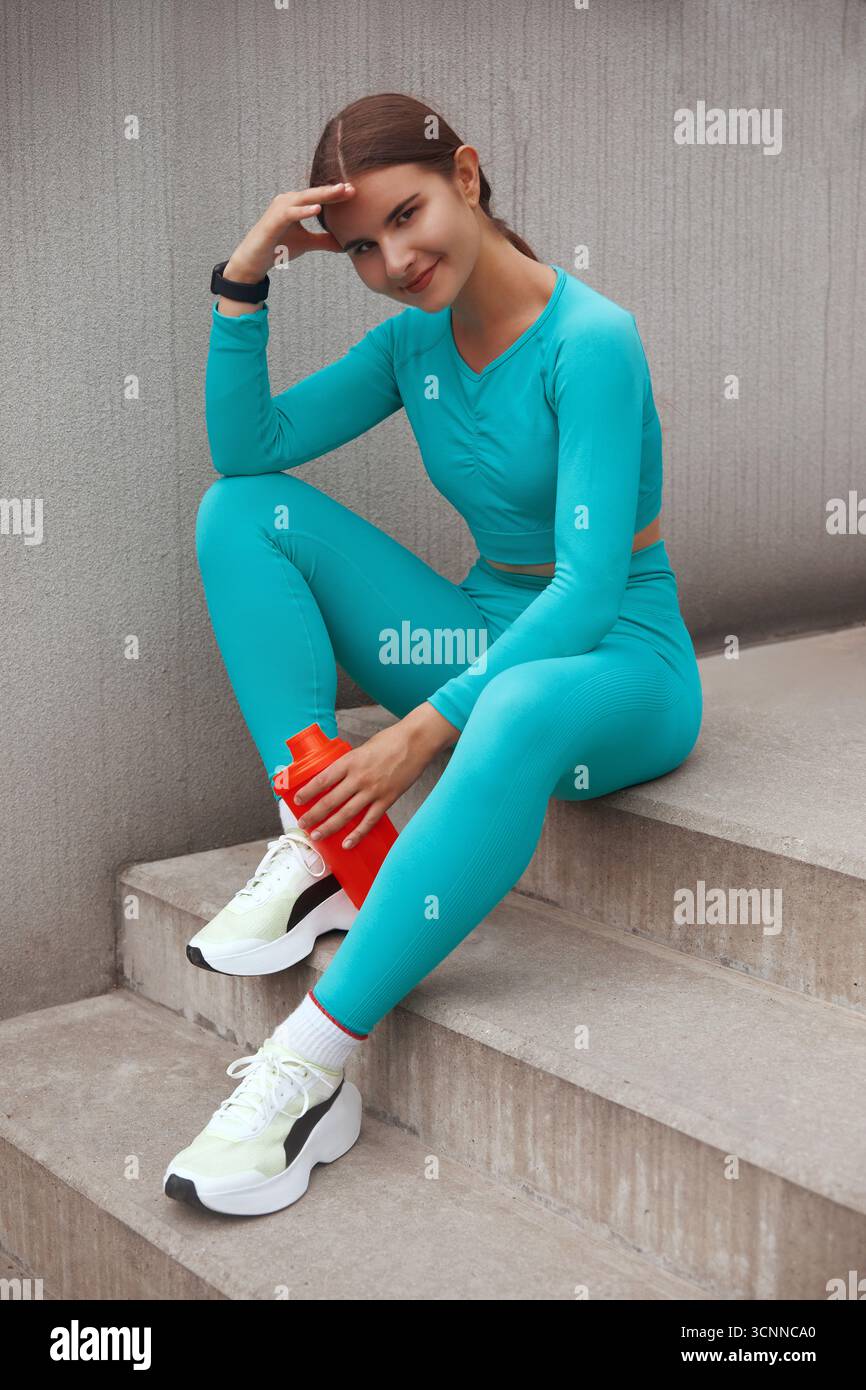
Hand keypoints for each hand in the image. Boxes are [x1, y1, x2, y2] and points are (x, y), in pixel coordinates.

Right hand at [225, 182, 356, 280]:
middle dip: (333, 190)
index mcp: (296, 204)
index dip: (336, 194)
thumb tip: (345, 245)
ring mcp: (279, 209)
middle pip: (314, 193)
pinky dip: (303, 210)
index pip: (319, 197)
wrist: (255, 260)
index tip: (354, 192)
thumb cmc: (278, 247)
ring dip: (322, 195)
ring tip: (339, 192)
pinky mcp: (273, 221)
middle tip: (352, 188)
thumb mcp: (307, 243)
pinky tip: (317, 209)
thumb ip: (325, 241)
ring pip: (303, 198)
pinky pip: (290, 213)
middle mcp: (287, 201)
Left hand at [293, 716, 442, 848]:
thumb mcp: (362, 748)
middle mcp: (359, 777)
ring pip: (346, 814)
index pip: (322, 780)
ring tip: (317, 834)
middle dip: (314, 814)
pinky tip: (347, 843)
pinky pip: (369, 821)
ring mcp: (373, 790)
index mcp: (350, 761)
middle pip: (331, 800)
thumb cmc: (390, 741)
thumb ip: (350, 764)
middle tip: (303, 824)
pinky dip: (357, 834)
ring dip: (329, 826)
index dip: (308, 792)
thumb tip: (337, 776)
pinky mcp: (387, 799)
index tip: (297, 800)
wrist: (416, 741)